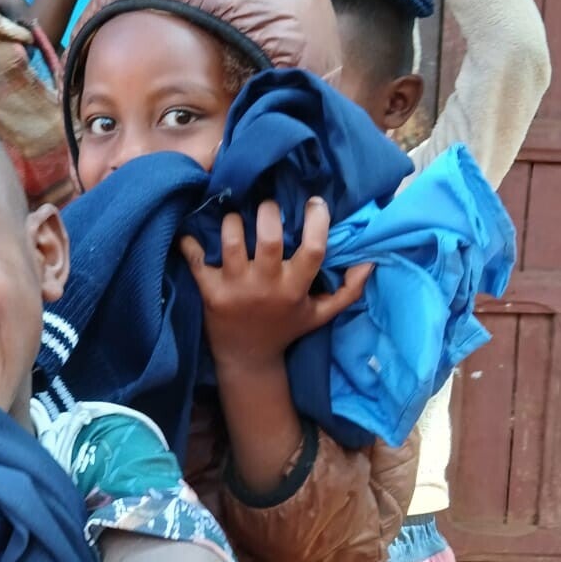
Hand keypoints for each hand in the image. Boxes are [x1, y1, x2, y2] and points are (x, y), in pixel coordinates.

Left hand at [181, 198, 371, 372]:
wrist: (247, 359)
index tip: (315, 202)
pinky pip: (196, 261)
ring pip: (232, 243)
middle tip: (266, 205)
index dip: (317, 221)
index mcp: (295, 288)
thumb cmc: (285, 329)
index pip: (314, 250)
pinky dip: (190, 244)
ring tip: (235, 216)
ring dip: (233, 222)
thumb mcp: (320, 314)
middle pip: (269, 240)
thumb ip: (348, 291)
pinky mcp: (210, 293)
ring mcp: (236, 289)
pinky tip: (190, 232)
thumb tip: (370, 261)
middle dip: (268, 212)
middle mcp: (266, 287)